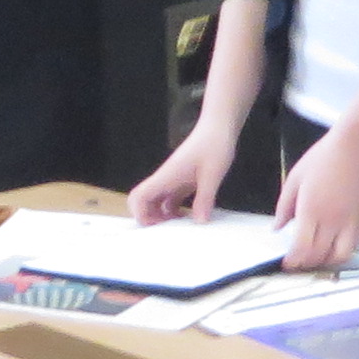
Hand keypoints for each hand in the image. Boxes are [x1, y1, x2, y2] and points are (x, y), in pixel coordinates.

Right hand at [128, 119, 242, 224]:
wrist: (219, 127)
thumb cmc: (214, 146)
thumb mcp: (212, 174)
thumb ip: (204, 198)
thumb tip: (199, 222)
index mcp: (167, 176)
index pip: (140, 196)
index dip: (140, 213)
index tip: (155, 227)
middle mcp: (166, 178)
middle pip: (143, 200)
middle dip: (148, 217)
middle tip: (167, 230)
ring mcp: (173, 179)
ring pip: (157, 201)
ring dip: (162, 215)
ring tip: (180, 227)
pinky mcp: (183, 179)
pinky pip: (171, 198)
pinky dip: (174, 209)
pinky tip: (190, 216)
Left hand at [272, 121, 358, 272]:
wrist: (355, 147)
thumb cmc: (322, 158)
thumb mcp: (294, 179)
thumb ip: (284, 207)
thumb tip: (277, 228)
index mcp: (310, 210)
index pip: (301, 247)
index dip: (292, 261)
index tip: (285, 263)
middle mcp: (331, 220)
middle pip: (318, 255)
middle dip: (305, 264)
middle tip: (296, 263)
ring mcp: (348, 222)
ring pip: (339, 256)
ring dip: (325, 263)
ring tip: (314, 259)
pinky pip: (353, 247)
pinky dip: (341, 254)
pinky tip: (331, 249)